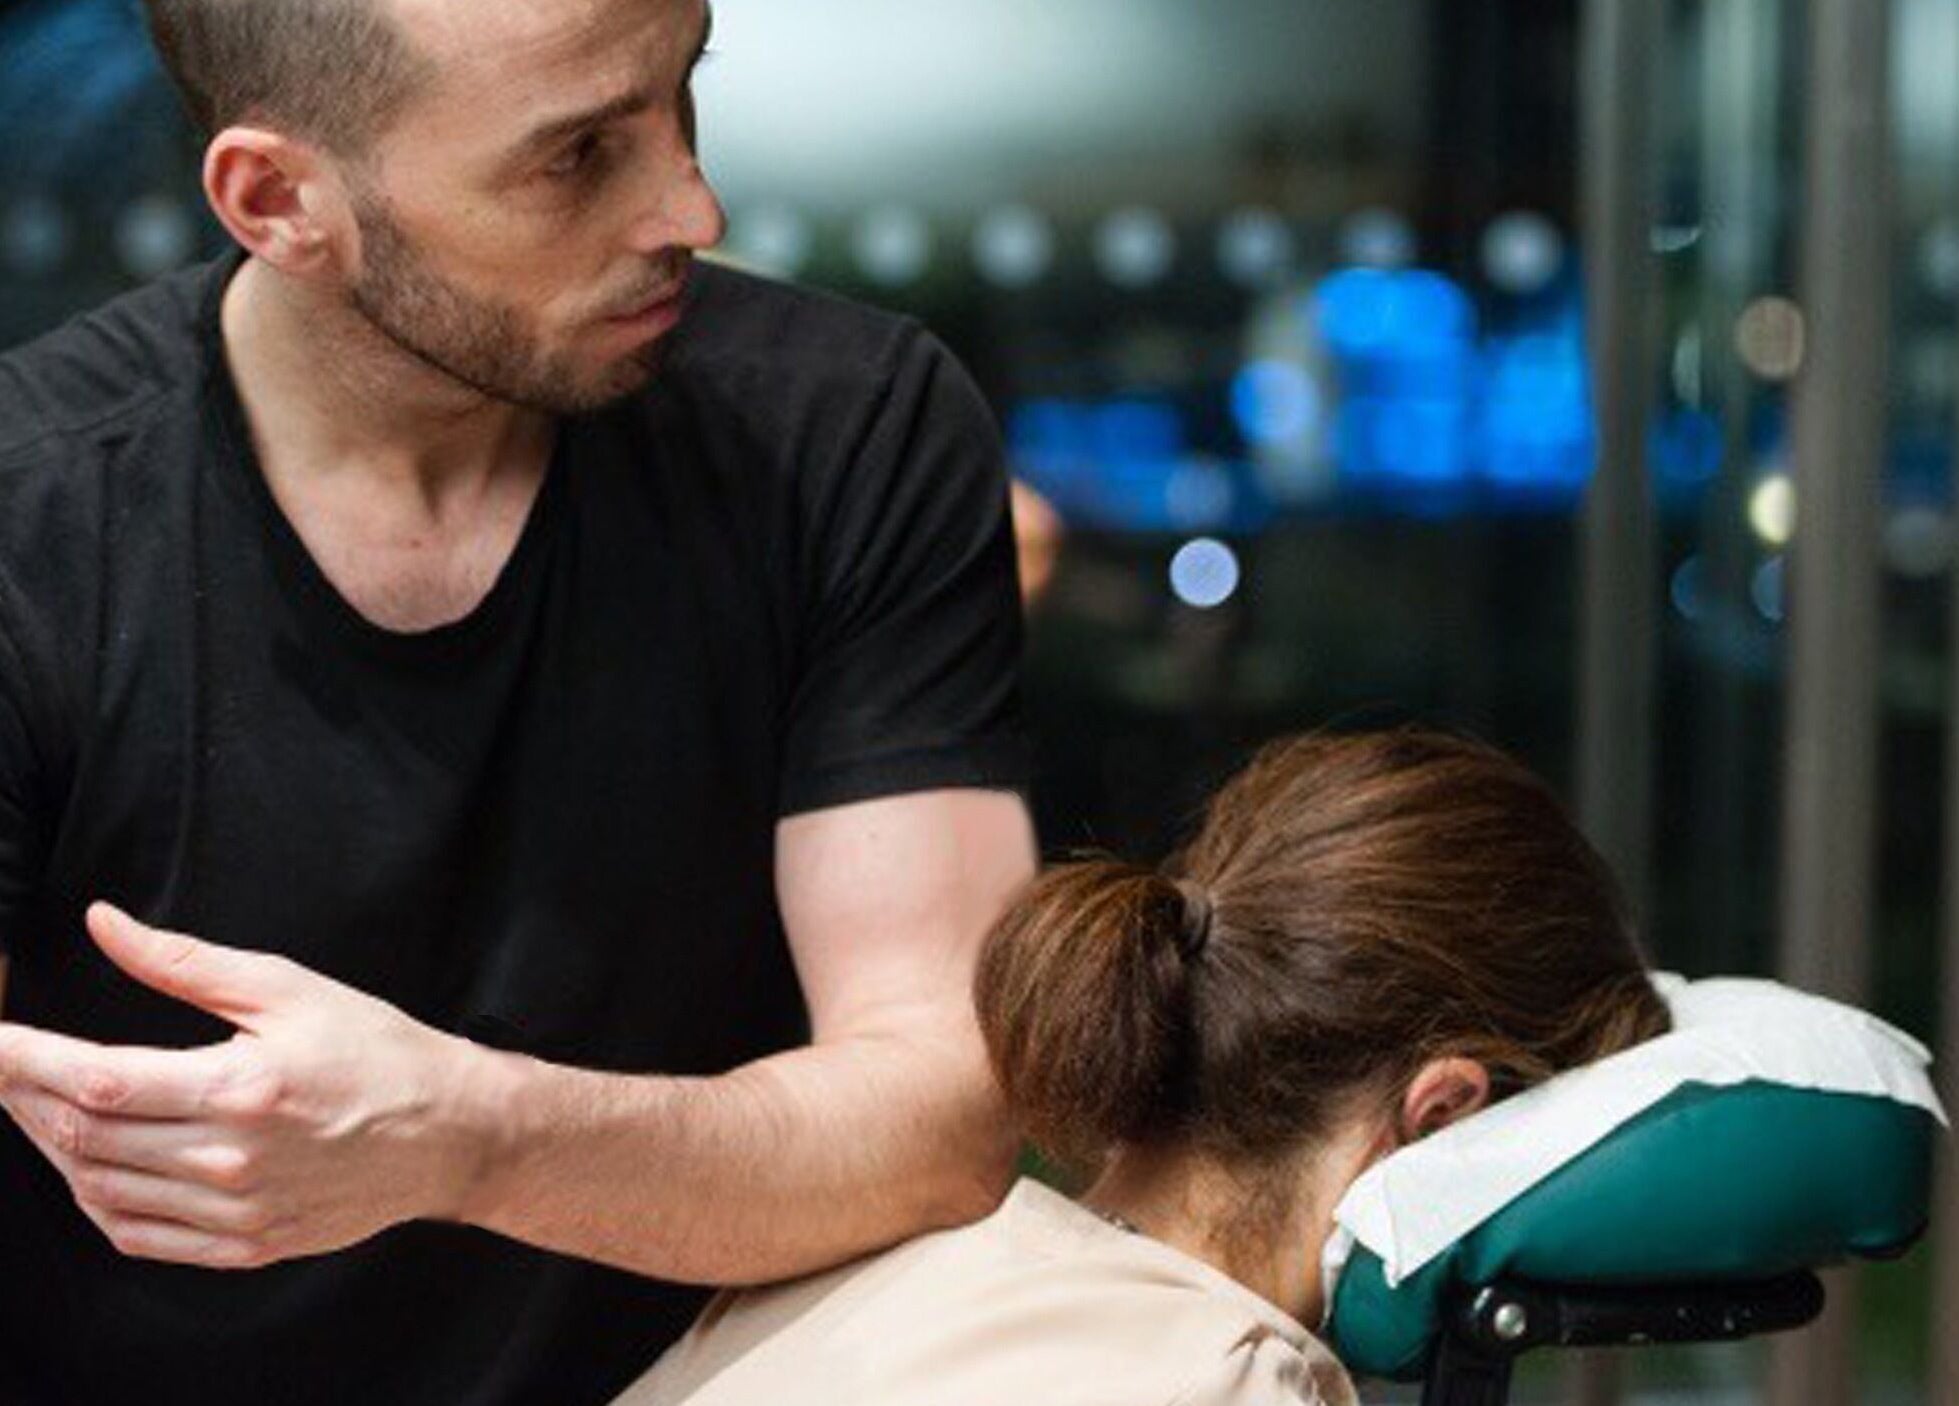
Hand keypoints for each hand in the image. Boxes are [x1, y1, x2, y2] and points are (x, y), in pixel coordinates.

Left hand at [0, 904, 491, 1269]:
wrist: (450, 1133)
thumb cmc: (379, 1053)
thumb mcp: (289, 988)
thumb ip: (185, 961)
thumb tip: (107, 925)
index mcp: (240, 1089)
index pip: (95, 1080)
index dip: (21, 1061)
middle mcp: (230, 1160)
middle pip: (83, 1137)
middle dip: (23, 1097)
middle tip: (5, 1065)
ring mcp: (234, 1213)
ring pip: (98, 1190)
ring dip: (52, 1147)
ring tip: (38, 1106)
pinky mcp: (243, 1245)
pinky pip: (137, 1235)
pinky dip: (93, 1201)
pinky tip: (89, 1165)